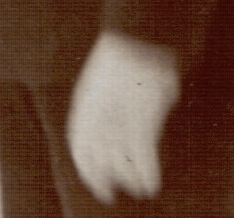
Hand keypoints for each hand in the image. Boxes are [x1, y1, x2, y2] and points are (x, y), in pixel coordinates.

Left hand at [67, 30, 180, 204]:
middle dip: (104, 179)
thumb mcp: (105, 81)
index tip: (97, 185)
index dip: (88, 171)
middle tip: (110, 193)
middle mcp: (98, 117)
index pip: (81, 148)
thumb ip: (105, 105)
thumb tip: (118, 123)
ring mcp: (119, 119)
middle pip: (98, 159)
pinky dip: (148, 173)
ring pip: (120, 163)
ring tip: (137, 188)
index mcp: (85, 108)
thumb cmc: (122, 57)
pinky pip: (143, 157)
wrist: (135, 40)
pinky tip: (152, 185)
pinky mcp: (141, 120)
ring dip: (129, 179)